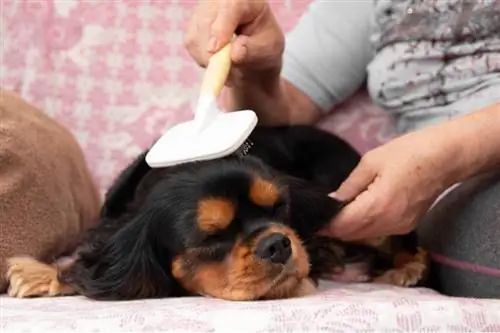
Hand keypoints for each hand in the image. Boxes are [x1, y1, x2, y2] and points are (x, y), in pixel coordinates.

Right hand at [184, 0, 283, 85]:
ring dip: (209, 58)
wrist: (254, 54)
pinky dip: (203, 59)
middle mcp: (221, 0)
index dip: (220, 27)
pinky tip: (218, 59)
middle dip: (211, 50)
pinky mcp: (193, 26)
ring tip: (228, 65)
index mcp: (246, 0)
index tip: (215, 49)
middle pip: (207, 20)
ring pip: (196, 35)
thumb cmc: (263, 47)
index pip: (230, 6)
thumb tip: (235, 53)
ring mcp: (204, 11)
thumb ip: (252, 51)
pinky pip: (191, 45)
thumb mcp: (267, 50)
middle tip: (222, 71)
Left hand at [321, 128, 460, 240]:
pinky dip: (364, 226)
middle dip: (334, 229)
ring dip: (348, 229)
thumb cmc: (408, 153)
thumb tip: (331, 202)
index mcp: (377, 206)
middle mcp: (388, 223)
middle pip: (352, 235)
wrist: (446, 157)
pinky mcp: (407, 226)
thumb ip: (349, 187)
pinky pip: (378, 231)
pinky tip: (357, 212)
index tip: (311, 220)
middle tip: (320, 216)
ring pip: (365, 235)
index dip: (325, 226)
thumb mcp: (371, 163)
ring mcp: (400, 227)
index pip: (342, 226)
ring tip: (335, 213)